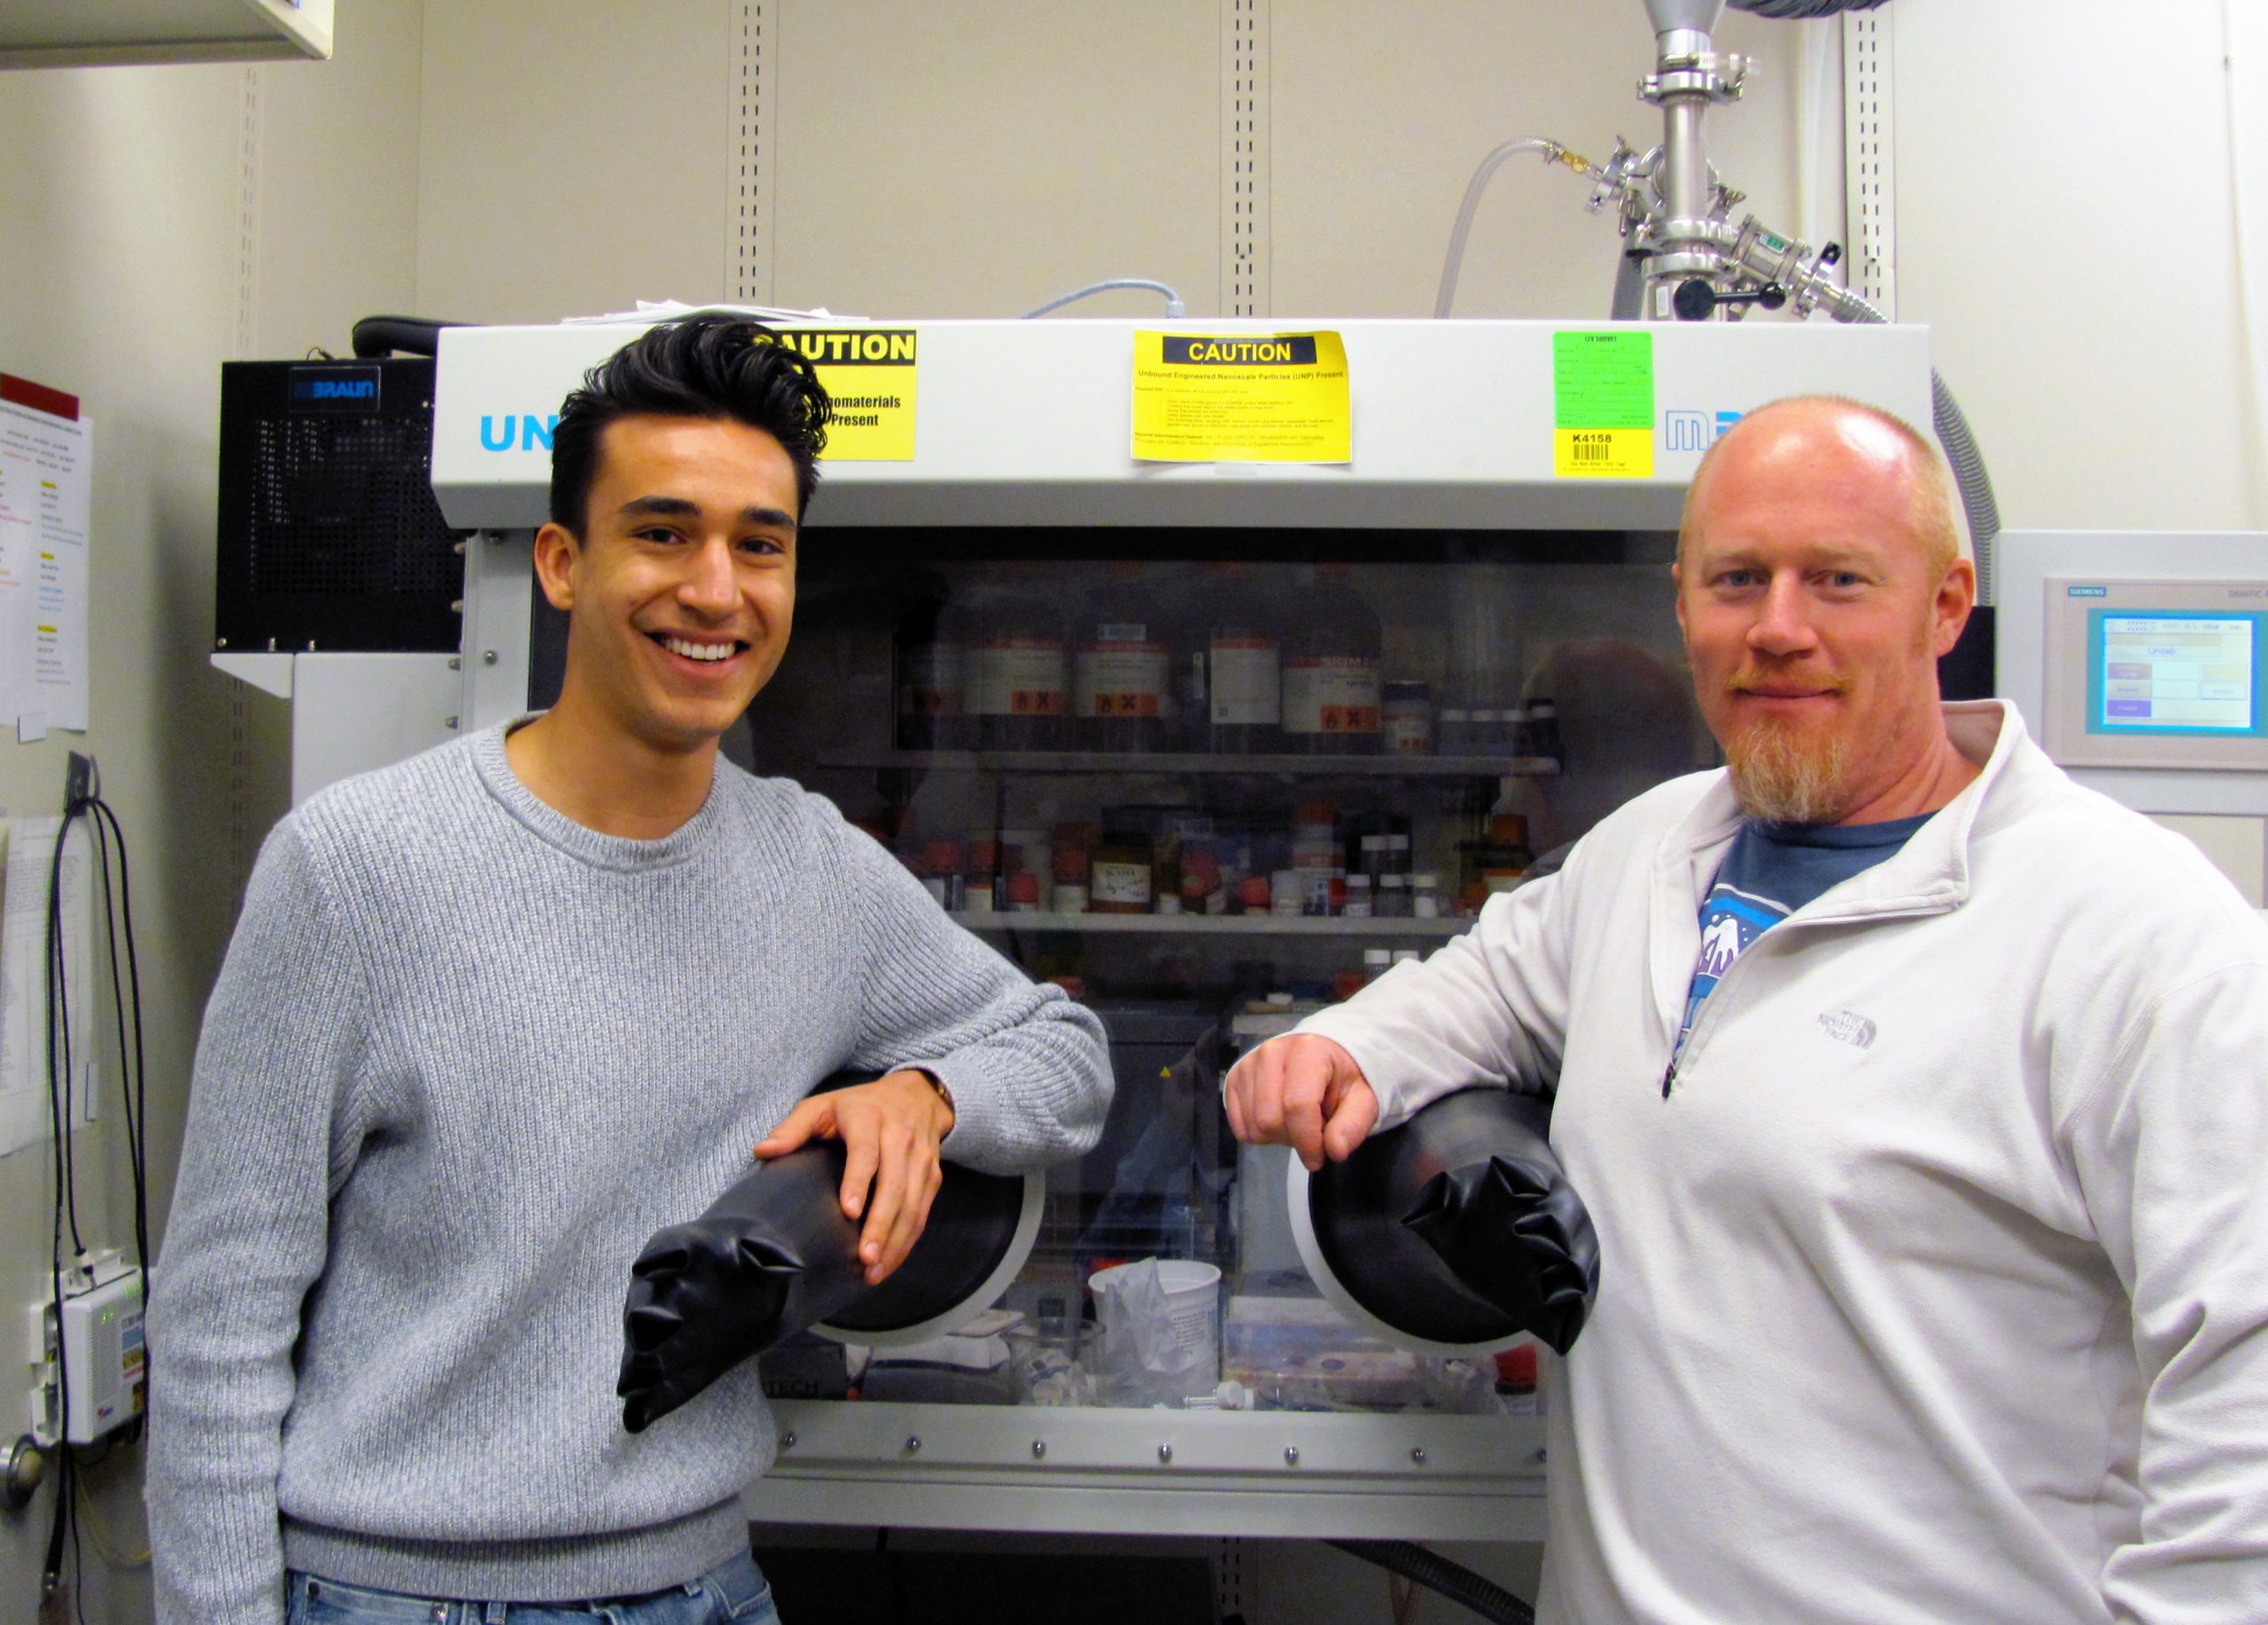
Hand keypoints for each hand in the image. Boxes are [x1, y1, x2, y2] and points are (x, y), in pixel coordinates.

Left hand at [754, 1070, 953, 1285]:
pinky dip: (907, 1241)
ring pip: (913, 1204)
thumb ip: (793, 1128)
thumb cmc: (859, 1106)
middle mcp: (900, 1137)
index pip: (866, 1153)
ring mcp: (921, 1159)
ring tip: (874, 1271)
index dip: (857, 1181)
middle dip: (881, 1225)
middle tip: (864, 1258)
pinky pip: (923, 1213)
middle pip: (894, 1185)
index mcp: (869, 1119)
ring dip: (896, 1240)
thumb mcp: (822, 1106)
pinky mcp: (933, 1176)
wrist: (916, 1096)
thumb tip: (762, 1152)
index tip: (848, 1212)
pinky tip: (890, 1263)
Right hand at [1222, 1033, 1378, 1172]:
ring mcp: (1248, 1064)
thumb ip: (1353, 1124)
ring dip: (1277, 1137)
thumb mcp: (1362, 1099)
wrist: (1321, 1055)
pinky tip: (1279, 1119)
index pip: (1297, 1104)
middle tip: (1312, 1131)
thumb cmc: (1341, 1077)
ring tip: (1296, 1122)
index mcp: (1307, 1050)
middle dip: (1293, 1138)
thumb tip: (1335, 1150)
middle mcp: (1270, 1052)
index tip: (1319, 1158)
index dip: (1308, 1140)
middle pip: (1269, 1119)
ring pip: (1253, 1126)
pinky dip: (1260, 1134)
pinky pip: (1239, 1126)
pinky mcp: (1233, 1078)